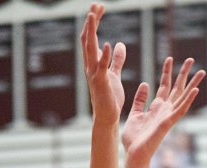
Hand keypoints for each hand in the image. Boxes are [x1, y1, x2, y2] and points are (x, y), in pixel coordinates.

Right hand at [81, 3, 125, 125]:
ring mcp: (94, 74)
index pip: (92, 38)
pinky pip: (102, 67)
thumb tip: (118, 44)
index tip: (99, 7)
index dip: (95, 22)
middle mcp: (90, 66)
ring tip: (93, 15)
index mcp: (94, 63)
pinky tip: (108, 44)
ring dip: (91, 31)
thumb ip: (116, 59)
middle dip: (91, 21)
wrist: (108, 117)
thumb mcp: (114, 73)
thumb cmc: (110, 98)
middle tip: (95, 4)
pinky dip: (104, 56)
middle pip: (88, 39)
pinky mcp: (101, 83)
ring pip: (90, 49)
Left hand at [122, 57, 205, 161]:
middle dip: (183, 74)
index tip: (169, 59)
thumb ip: (140, 100)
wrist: (133, 154)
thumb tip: (145, 84)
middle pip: (177, 88)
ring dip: (192, 85)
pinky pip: (180, 110)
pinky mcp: (168, 123)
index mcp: (156, 107)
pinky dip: (188, 101)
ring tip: (201, 72)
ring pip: (183, 97)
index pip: (164, 85)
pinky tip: (195, 91)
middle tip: (191, 59)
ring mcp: (168, 116)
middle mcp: (165, 110)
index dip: (167, 72)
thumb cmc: (134, 139)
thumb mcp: (134, 114)